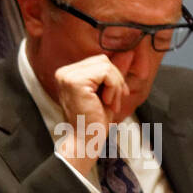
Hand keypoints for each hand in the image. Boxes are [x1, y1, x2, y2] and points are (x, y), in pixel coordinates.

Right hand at [53, 54, 130, 174]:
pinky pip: (106, 72)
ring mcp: (67, 76)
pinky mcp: (75, 82)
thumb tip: (128, 52)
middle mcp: (64, 73)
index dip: (112, 78)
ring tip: (109, 102)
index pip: (99, 61)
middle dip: (115, 81)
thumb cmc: (94, 121)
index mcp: (68, 74)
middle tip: (112, 101)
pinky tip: (106, 102)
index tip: (113, 97)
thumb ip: (115, 72)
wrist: (86, 140)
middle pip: (103, 60)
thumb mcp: (108, 91)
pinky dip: (113, 88)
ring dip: (115, 85)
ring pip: (106, 65)